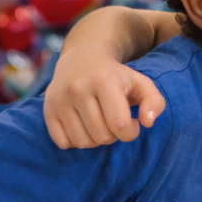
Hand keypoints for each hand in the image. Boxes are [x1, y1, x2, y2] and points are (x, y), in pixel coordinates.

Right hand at [44, 61, 166, 147]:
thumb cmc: (117, 76)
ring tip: (101, 124)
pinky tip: (84, 126)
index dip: (131, 132)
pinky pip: (63, 142)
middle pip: (102, 136)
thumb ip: (154, 102)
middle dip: (114, 136)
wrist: (82, 59)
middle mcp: (78, 89)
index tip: (133, 123)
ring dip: (96, 140)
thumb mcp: (141, 83)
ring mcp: (60, 100)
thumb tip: (147, 122)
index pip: (120, 124)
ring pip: (82, 142)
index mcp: (105, 81)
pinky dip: (76, 141)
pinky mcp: (48, 110)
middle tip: (115, 122)